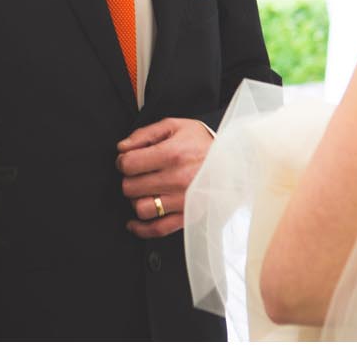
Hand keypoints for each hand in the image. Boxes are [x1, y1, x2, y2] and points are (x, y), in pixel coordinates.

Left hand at [117, 117, 212, 238]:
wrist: (234, 161)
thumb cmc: (202, 143)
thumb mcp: (176, 126)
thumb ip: (146, 134)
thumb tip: (121, 148)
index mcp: (173, 153)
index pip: (129, 164)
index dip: (123, 161)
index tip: (128, 160)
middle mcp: (177, 178)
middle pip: (130, 187)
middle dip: (129, 179)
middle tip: (138, 174)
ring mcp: (182, 200)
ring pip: (141, 208)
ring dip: (137, 200)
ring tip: (144, 191)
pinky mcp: (187, 216)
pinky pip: (157, 229)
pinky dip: (141, 228)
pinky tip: (134, 221)